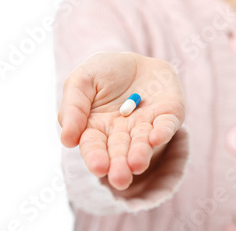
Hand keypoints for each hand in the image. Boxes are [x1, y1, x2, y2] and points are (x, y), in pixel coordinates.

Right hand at [57, 51, 185, 190]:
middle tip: (120, 179)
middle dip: (120, 166)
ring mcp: (147, 126)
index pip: (94, 147)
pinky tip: (156, 137)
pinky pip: (167, 125)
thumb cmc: (103, 72)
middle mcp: (122, 133)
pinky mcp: (169, 115)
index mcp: (97, 129)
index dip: (96, 157)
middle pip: (120, 152)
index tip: (99, 168)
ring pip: (143, 144)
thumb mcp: (80, 81)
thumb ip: (73, 108)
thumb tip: (67, 141)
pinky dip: (163, 132)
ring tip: (137, 164)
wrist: (135, 57)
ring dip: (141, 154)